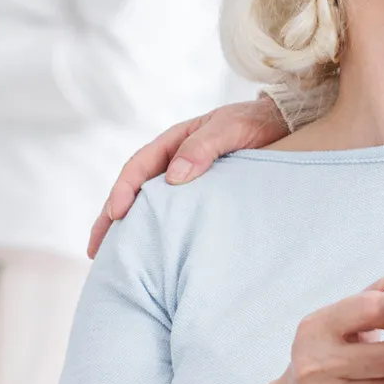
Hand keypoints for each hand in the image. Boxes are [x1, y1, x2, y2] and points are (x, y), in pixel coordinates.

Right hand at [87, 96, 291, 256]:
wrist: (287, 124)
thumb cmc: (257, 122)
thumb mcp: (231, 129)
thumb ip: (203, 148)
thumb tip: (174, 176)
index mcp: (174, 142)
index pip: (138, 167)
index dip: (123, 191)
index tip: (116, 215)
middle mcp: (174, 161)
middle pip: (134, 191)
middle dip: (111, 220)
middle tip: (96, 250)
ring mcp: (186, 180)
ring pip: (150, 207)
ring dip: (129, 230)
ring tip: (114, 261)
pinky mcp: (201, 198)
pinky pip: (173, 216)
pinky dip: (157, 233)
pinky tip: (155, 255)